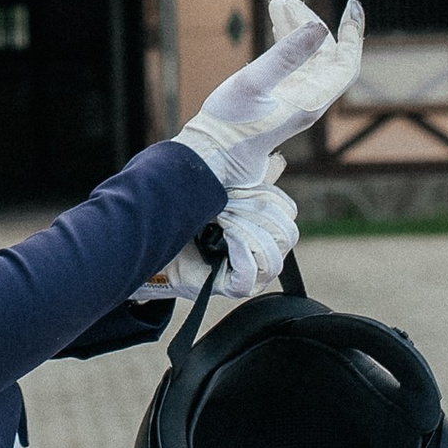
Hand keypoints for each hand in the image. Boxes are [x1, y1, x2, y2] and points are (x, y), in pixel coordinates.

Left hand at [139, 177, 299, 303]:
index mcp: (270, 230)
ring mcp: (255, 275)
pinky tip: (224, 236)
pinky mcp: (236, 288)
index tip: (236, 189)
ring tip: (221, 220)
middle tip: (224, 205)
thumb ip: (252, 180)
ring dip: (246, 230)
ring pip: (273, 255)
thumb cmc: (192, 220)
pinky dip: (239, 249)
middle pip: (286, 233)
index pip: (288, 212)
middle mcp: (268, 255)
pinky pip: (251, 272)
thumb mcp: (225, 194)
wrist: (159, 243)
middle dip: (255, 212)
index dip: (267, 195)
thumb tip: (277, 160)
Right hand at [179, 0, 363, 175]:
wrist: (210, 156)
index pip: (346, 64)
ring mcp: (294, 100)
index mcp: (311, 101)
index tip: (350, 6)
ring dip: (295, 29)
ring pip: (306, 58)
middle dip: (310, 23)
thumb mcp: (253, 83)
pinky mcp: (279, 99)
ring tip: (279, 3)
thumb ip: (286, 55)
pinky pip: (291, 66)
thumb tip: (319, 26)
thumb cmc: (229, 125)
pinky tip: (275, 26)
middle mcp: (308, 101)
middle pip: (324, 55)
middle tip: (288, 0)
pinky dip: (284, 43)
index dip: (352, 35)